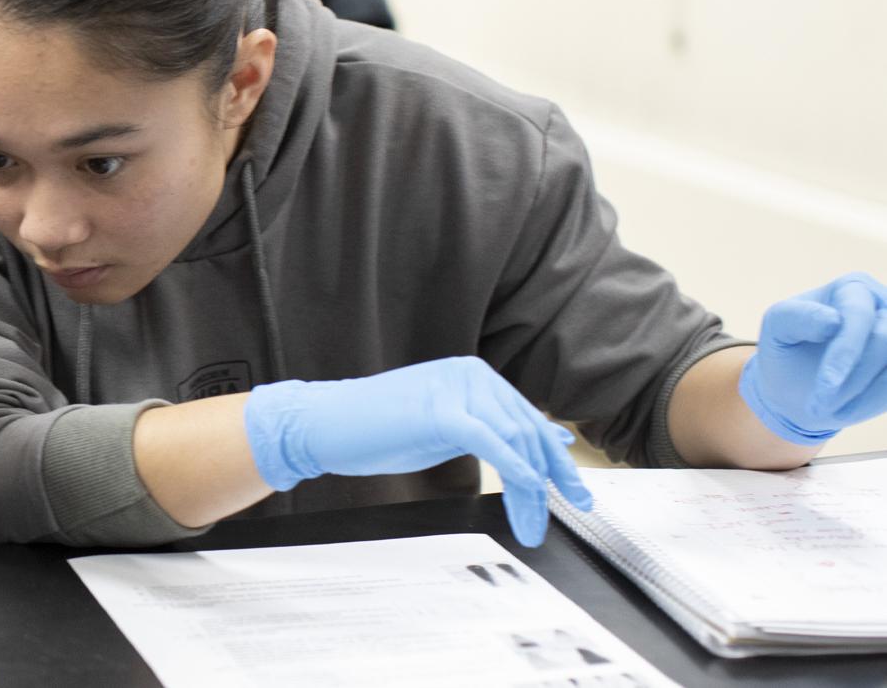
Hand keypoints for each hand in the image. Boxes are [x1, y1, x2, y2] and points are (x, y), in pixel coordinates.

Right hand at [243, 356, 592, 546]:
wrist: (325, 424)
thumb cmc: (376, 430)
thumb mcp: (447, 429)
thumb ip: (494, 430)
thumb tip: (550, 438)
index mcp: (474, 376)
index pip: (528, 421)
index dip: (556, 462)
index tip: (575, 495)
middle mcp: (472, 374)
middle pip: (528, 431)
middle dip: (551, 481)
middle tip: (557, 519)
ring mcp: (456, 389)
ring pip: (515, 440)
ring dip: (532, 490)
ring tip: (532, 526)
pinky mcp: (441, 410)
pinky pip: (491, 441)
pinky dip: (515, 468)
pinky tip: (528, 490)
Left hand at [740, 273, 886, 444]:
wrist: (797, 387)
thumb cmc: (787, 349)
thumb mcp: (777, 329)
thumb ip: (797, 317)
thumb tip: (834, 321)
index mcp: (854, 288)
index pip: (859, 316)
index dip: (845, 353)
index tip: (826, 385)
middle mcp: (885, 307)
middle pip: (885, 341)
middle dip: (853, 380)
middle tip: (818, 406)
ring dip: (863, 395)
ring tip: (829, 411)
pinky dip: (871, 402)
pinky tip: (845, 412)